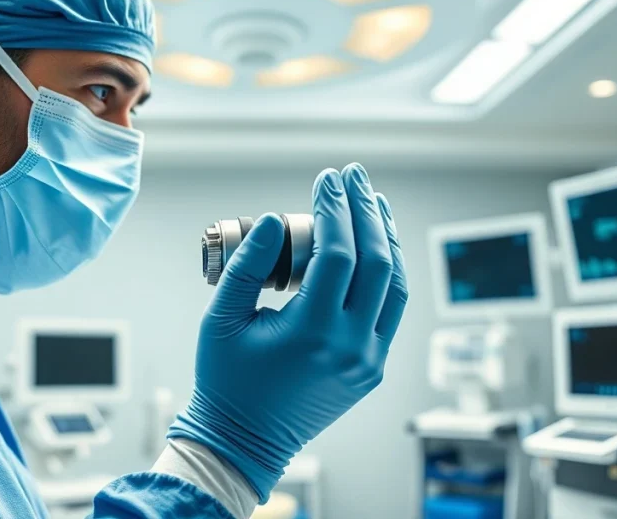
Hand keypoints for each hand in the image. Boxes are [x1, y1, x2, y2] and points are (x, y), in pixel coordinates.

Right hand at [168, 163, 407, 501]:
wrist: (244, 440)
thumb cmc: (226, 380)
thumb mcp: (221, 319)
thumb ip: (247, 265)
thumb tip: (277, 219)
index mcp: (312, 333)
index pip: (338, 255)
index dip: (335, 210)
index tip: (327, 179)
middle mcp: (350, 347)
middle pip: (376, 262)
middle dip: (366, 211)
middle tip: (354, 176)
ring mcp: (368, 360)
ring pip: (395, 286)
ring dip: (386, 238)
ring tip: (373, 201)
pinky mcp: (372, 368)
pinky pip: (390, 310)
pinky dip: (387, 272)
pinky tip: (377, 245)